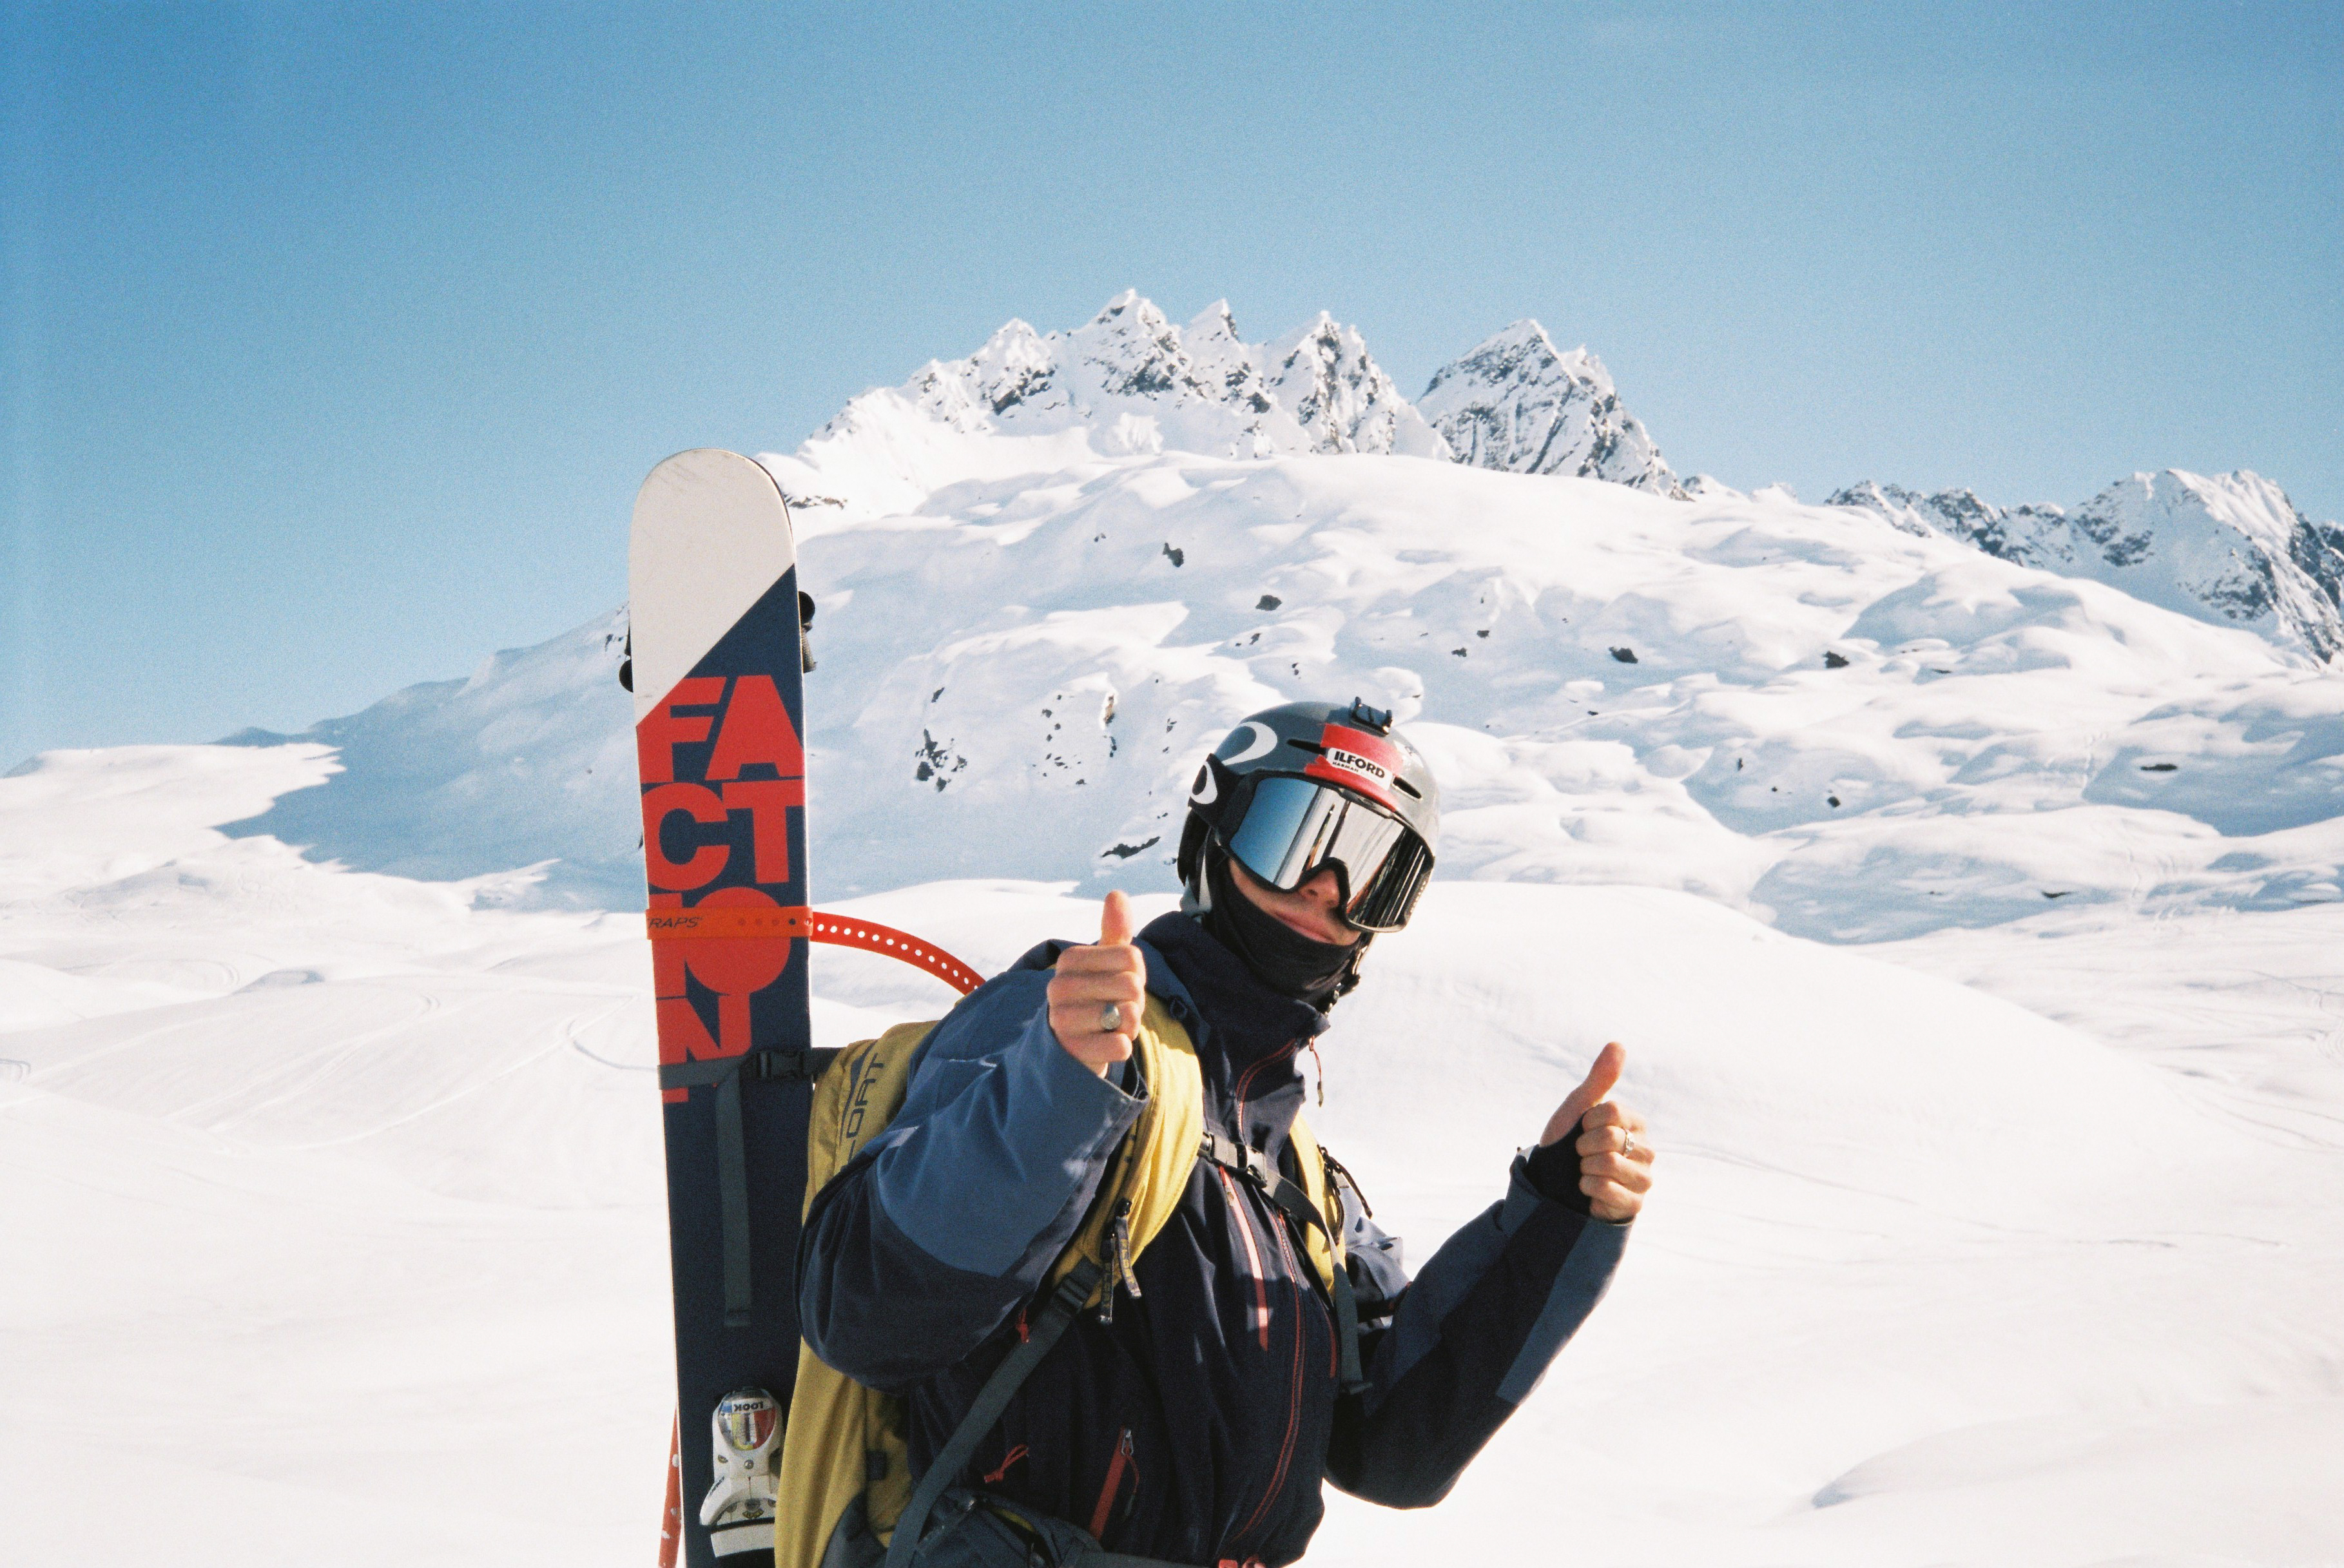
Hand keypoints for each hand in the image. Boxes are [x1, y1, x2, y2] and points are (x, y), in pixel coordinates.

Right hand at [1048, 890, 1145, 1076]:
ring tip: (1110, 1026)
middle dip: (1134, 1001)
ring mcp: (1062, 1020)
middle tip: (1116, 1008)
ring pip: (1126, 1015)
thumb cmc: (1097, 998)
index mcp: (1069, 960)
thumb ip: (1114, 931)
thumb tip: (1116, 893)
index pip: (1131, 957)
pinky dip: (1122, 1047)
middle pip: (1131, 985)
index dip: (1137, 974)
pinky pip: (1120, 1045)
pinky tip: (1105, 1044)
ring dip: (1129, 1025)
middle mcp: (1058, 987)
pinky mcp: (1072, 1051)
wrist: (1072, 1046)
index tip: (1118, 984)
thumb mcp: (1107, 964)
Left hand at [1539, 1042, 1652, 1222]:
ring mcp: (1644, 1178)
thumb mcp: (1579, 1107)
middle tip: (1582, 1154)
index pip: (1611, 1112)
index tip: (1581, 1130)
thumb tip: (1618, 1043)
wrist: (1553, 1184)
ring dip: (1585, 1168)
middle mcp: (1647, 1150)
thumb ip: (1600, 1078)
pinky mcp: (1635, 1204)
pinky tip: (1588, 1190)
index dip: (1586, 1121)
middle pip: (1610, 1138)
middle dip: (1584, 1146)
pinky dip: (1587, 1189)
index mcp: (1636, 1123)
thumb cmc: (1568, 1142)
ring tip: (1586, 1172)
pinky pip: (1607, 1190)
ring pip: (1609, 1164)